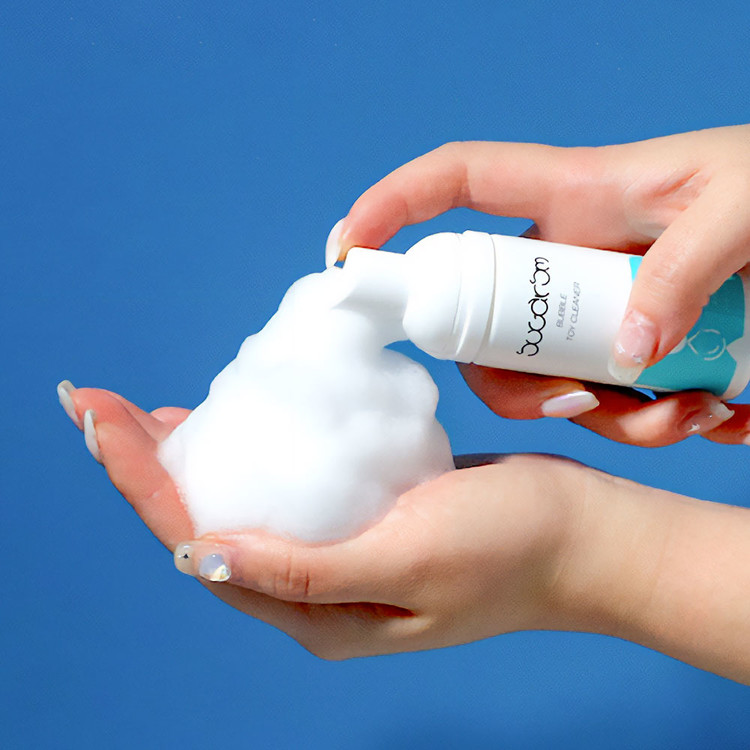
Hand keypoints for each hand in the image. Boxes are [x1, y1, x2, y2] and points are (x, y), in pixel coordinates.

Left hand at [59, 382, 749, 681]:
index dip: (138, 482)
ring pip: (240, 501)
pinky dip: (251, 449)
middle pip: (203, 522)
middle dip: (144, 467)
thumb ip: (305, 570)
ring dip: (190, 459)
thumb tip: (199, 558)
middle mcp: (313, 590)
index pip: (196, 543)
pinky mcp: (361, 515)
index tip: (95, 418)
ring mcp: (336, 551)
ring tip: (142, 416)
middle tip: (96, 405)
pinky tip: (234, 419)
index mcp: (313, 614)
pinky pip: (286, 483)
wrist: (580, 534)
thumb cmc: (508, 550)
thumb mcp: (405, 565)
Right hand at [325, 126, 749, 446]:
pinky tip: (718, 415)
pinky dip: (652, 425)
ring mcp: (591, 308)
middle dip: (513, 381)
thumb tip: (629, 354)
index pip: (456, 184)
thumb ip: (683, 266)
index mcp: (574, 197)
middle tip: (582, 402)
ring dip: (605, 417)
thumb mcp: (742, 207)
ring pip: (541, 380)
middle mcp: (565, 259)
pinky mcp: (629, 348)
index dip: (392, 206)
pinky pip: (605, 402)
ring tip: (692, 414)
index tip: (348, 251)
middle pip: (482, 323)